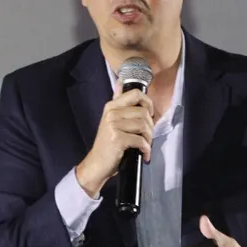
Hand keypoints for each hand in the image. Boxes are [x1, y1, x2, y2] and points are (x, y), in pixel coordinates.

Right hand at [75, 81, 153, 197]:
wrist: (96, 164)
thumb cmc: (107, 144)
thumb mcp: (111, 120)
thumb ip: (118, 102)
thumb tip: (121, 82)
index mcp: (111, 106)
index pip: (136, 94)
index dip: (148, 103)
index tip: (150, 114)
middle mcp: (112, 113)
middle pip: (144, 112)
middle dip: (151, 127)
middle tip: (148, 137)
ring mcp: (114, 125)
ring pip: (144, 126)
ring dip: (149, 139)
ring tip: (145, 146)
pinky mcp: (117, 139)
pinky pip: (140, 140)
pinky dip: (146, 149)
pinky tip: (144, 154)